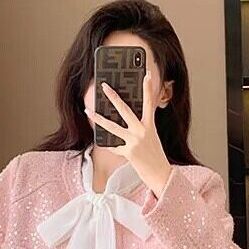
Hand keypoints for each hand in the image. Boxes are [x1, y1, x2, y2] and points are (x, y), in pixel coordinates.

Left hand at [84, 72, 171, 198]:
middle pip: (124, 110)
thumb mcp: (151, 137)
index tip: (146, 74)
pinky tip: (106, 144)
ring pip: (112, 127)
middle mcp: (142, 131)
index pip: (149, 103)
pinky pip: (114, 147)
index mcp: (149, 125)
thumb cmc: (155, 155)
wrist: (160, 174)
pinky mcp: (128, 153)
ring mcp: (134, 142)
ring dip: (98, 118)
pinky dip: (111, 146)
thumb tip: (127, 119)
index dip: (148, 88)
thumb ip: (141, 126)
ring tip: (88, 110)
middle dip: (113, 97)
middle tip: (104, 86)